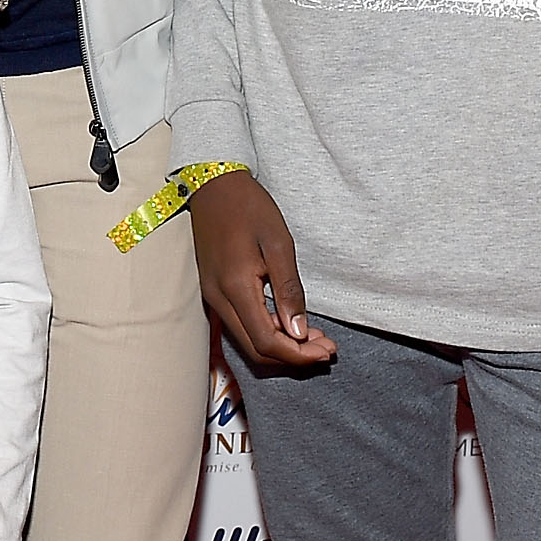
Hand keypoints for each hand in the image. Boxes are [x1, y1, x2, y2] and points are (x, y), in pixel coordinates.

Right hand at [190, 171, 335, 369]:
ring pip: (248, 340)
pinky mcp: (214, 290)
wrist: (213, 185)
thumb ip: (289, 289)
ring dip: (281, 346)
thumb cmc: (249, 208)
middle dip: (293, 356)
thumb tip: (299, 332)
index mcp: (234, 287)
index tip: (327, 351)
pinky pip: (241, 324)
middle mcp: (218, 299)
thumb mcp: (279, 243)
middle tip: (326, 348)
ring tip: (313, 336)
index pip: (266, 341)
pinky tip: (288, 322)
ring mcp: (213, 296)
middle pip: (256, 349)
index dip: (298, 355)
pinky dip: (267, 332)